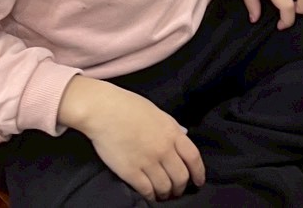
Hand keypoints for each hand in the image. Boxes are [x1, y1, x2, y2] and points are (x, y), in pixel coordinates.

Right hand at [59, 77, 205, 200]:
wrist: (104, 110)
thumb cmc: (129, 106)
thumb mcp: (158, 113)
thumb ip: (171, 128)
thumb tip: (182, 136)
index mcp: (171, 132)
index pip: (193, 158)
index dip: (199, 173)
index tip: (198, 181)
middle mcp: (163, 149)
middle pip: (181, 177)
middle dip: (181, 187)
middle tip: (177, 190)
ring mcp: (147, 161)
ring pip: (165, 187)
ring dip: (166, 194)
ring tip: (163, 194)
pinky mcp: (130, 171)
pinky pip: (147, 190)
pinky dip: (151, 196)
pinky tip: (150, 195)